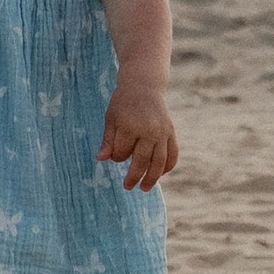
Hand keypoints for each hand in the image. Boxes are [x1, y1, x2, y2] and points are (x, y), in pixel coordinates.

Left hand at [100, 78, 179, 192]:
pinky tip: (160, 174)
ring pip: (159, 162)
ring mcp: (162, 132)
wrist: (144, 85)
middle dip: (134, 176)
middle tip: (128, 187)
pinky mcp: (171, 132)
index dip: (117, 156)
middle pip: (141, 161)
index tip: (115, 154)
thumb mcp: (111, 119)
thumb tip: (101, 159)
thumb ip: (108, 140)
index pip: (122, 152)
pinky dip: (168, 166)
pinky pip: (172, 154)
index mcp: (130, 126)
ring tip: (145, 188)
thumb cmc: (123, 103)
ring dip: (152, 178)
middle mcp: (148, 130)